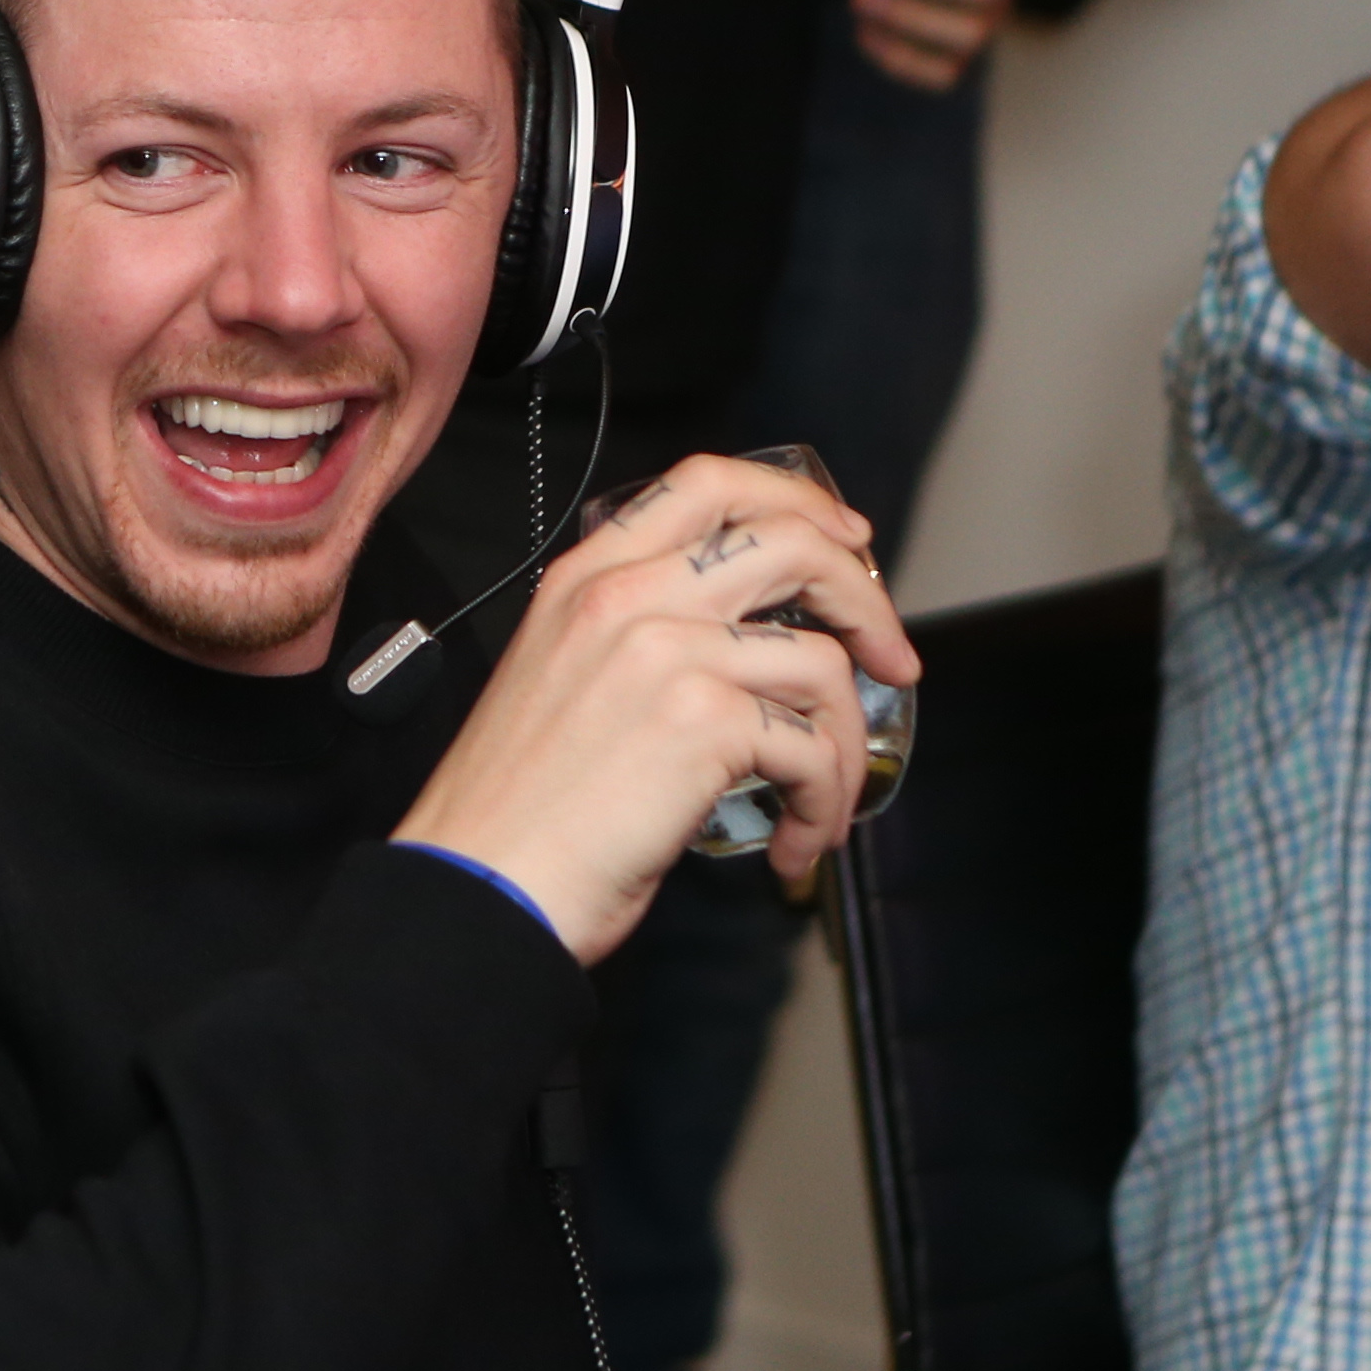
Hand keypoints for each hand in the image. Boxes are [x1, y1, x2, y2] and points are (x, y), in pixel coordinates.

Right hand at [396, 452, 909, 951]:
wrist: (479, 886)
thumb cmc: (518, 812)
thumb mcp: (564, 682)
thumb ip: (638, 641)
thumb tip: (752, 656)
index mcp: (586, 579)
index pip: (709, 483)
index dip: (799, 501)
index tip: (847, 542)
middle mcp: (625, 597)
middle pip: (793, 543)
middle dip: (867, 600)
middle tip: (892, 659)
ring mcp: (665, 652)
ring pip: (821, 662)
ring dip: (849, 744)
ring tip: (827, 800)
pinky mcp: (702, 721)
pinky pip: (813, 748)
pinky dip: (824, 804)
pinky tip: (795, 842)